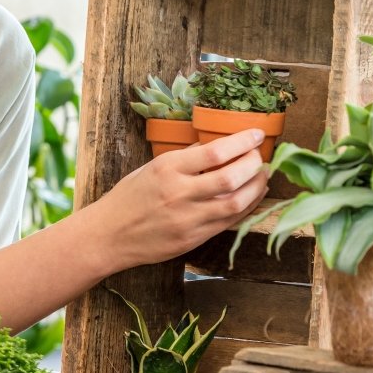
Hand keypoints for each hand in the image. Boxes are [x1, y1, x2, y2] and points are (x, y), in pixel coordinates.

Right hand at [85, 130, 270, 269]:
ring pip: (236, 202)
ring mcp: (188, 219)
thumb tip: (218, 147)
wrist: (109, 235)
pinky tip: (252, 196)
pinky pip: (228, 222)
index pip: (215, 151)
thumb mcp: (152, 168)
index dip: (242, 141)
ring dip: (256, 187)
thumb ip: (185, 159)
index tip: (256, 134)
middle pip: (231, 176)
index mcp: (168, 168)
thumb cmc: (129, 198)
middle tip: (261, 156)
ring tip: (263, 175)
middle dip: (254, 163)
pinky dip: (246, 207)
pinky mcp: (193, 238)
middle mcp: (179, 193)